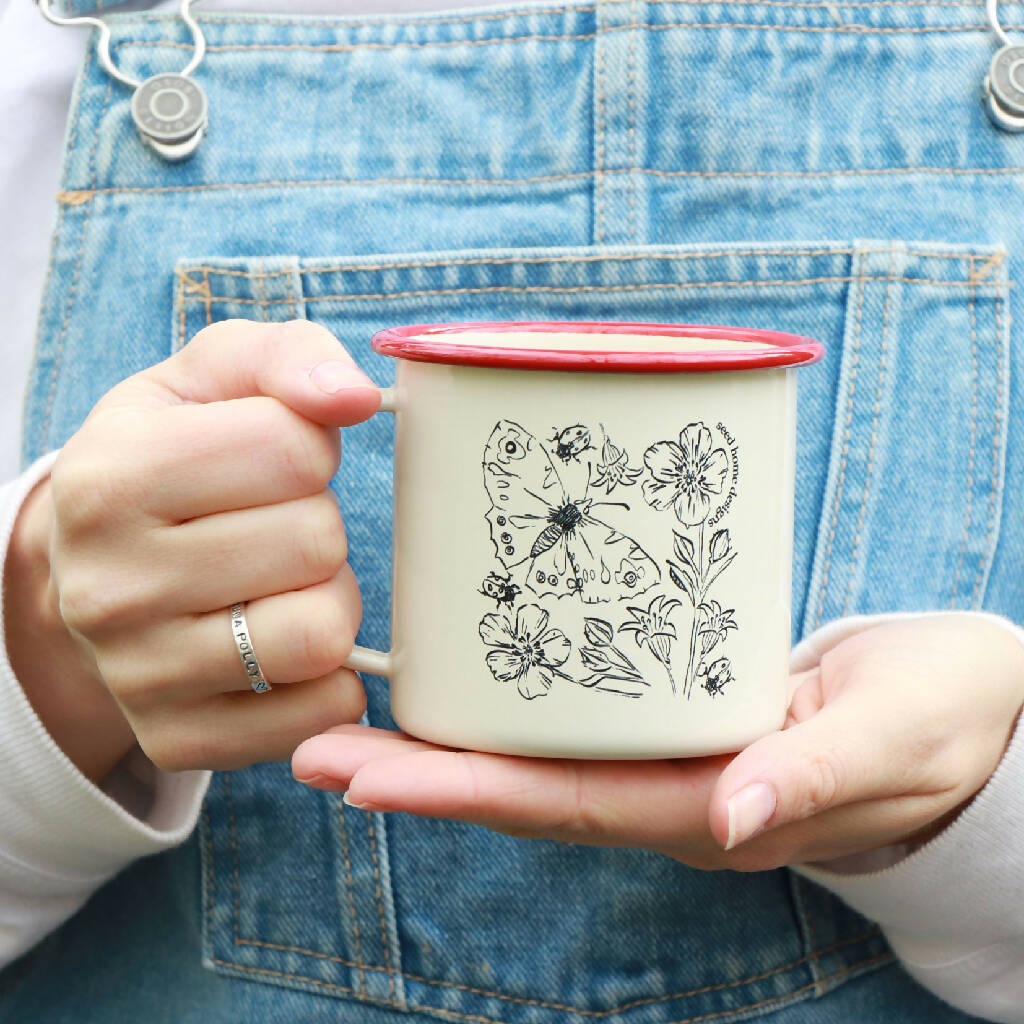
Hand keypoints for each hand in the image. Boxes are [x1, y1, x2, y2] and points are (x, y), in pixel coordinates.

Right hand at [5, 319, 378, 778]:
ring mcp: (137, 677)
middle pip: (315, 542)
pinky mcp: (179, 739)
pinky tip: (283, 643)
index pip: (295, 448)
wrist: (98, 569)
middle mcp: (108, 586)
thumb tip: (355, 396)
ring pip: (321, 634)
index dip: (308, 446)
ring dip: (327, 600)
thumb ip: (287, 359)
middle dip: (316, 523)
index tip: (273, 458)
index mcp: (109, 477)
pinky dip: (327, 676)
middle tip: (272, 526)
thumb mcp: (210, 379)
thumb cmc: (173, 456)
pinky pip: (320, 712)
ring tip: (281, 583)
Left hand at [292, 615, 1023, 869]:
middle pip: (524, 782)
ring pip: (540, 743)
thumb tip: (733, 817)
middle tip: (317, 741)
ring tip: (357, 701)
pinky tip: (466, 655)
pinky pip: (578, 699)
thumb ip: (818, 776)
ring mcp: (666, 743)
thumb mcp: (893, 741)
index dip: (463, 794)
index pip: (565, 807)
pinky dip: (513, 683)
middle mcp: (668, 783)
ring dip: (447, 728)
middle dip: (419, 769)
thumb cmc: (941, 722)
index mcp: (709, 806)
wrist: (960, 703)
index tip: (367, 779)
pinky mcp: (675, 697)